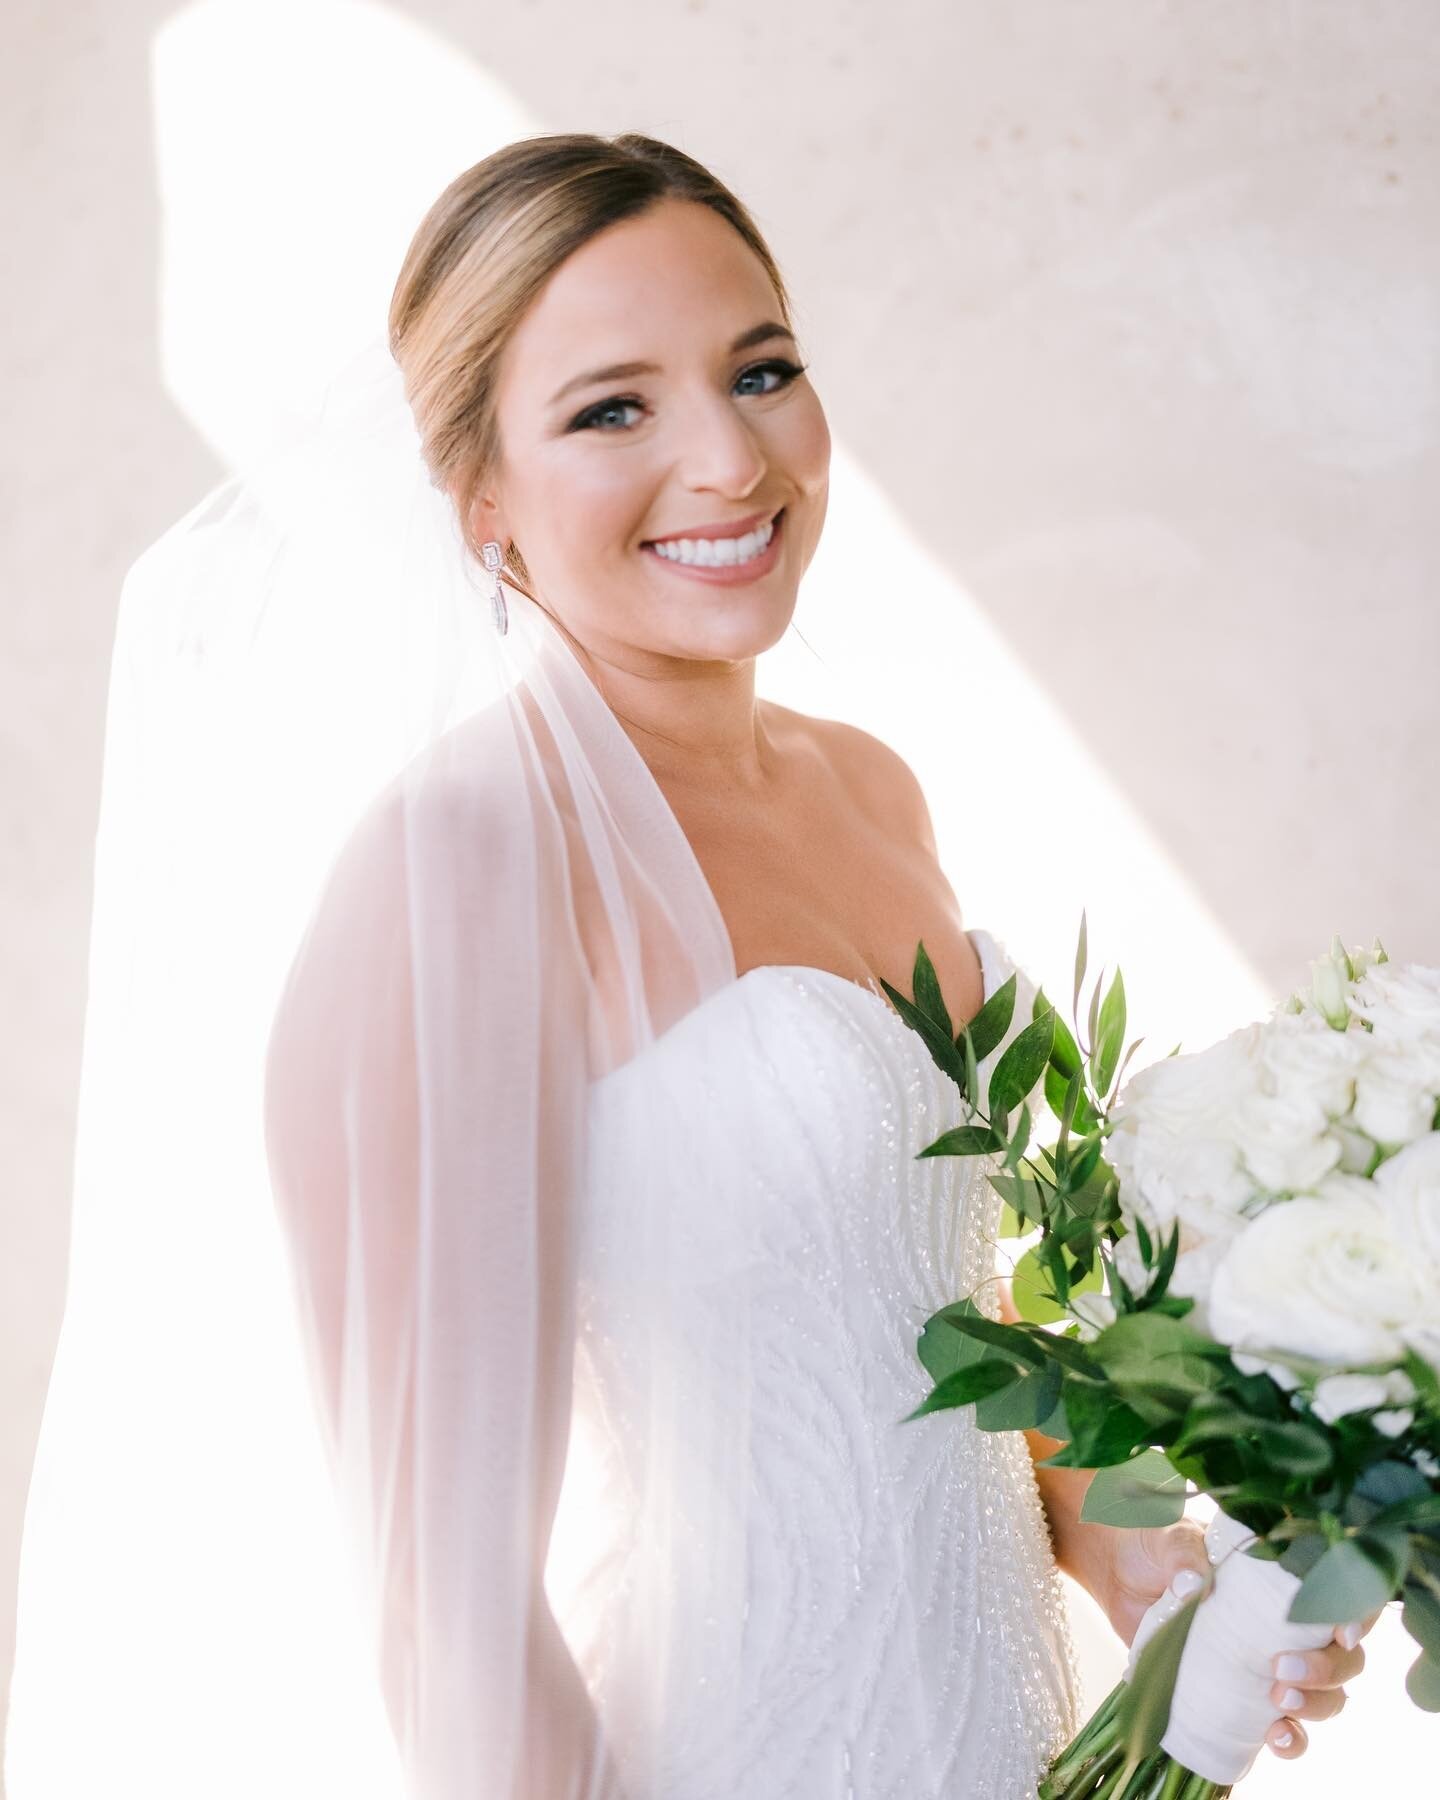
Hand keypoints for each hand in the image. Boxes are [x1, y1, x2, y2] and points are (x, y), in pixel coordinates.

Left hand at [1070, 1520, 1376, 1760]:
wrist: (1115, 1568)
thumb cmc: (1154, 1544)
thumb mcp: (1170, 1537)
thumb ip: (1184, 1555)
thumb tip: (1192, 1583)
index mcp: (1286, 1576)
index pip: (1344, 1596)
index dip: (1357, 1616)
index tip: (1341, 1631)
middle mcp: (1289, 1623)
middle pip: (1345, 1658)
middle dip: (1328, 1670)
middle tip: (1283, 1667)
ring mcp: (1269, 1662)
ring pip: (1325, 1698)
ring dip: (1314, 1707)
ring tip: (1277, 1701)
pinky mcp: (1243, 1693)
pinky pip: (1283, 1727)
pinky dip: (1288, 1739)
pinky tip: (1274, 1737)